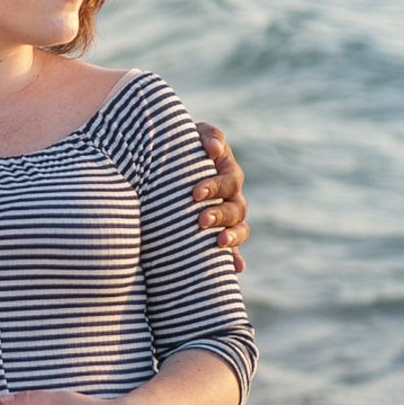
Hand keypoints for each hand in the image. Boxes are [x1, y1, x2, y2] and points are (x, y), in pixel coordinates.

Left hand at [192, 122, 248, 273]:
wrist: (163, 166)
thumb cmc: (180, 147)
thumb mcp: (192, 135)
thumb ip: (207, 136)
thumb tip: (214, 150)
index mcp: (227, 172)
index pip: (230, 181)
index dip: (216, 187)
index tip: (195, 194)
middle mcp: (231, 196)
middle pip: (237, 208)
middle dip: (220, 214)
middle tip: (200, 220)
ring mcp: (227, 217)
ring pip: (240, 228)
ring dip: (232, 236)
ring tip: (219, 241)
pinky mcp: (217, 234)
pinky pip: (232, 249)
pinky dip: (235, 259)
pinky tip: (236, 269)